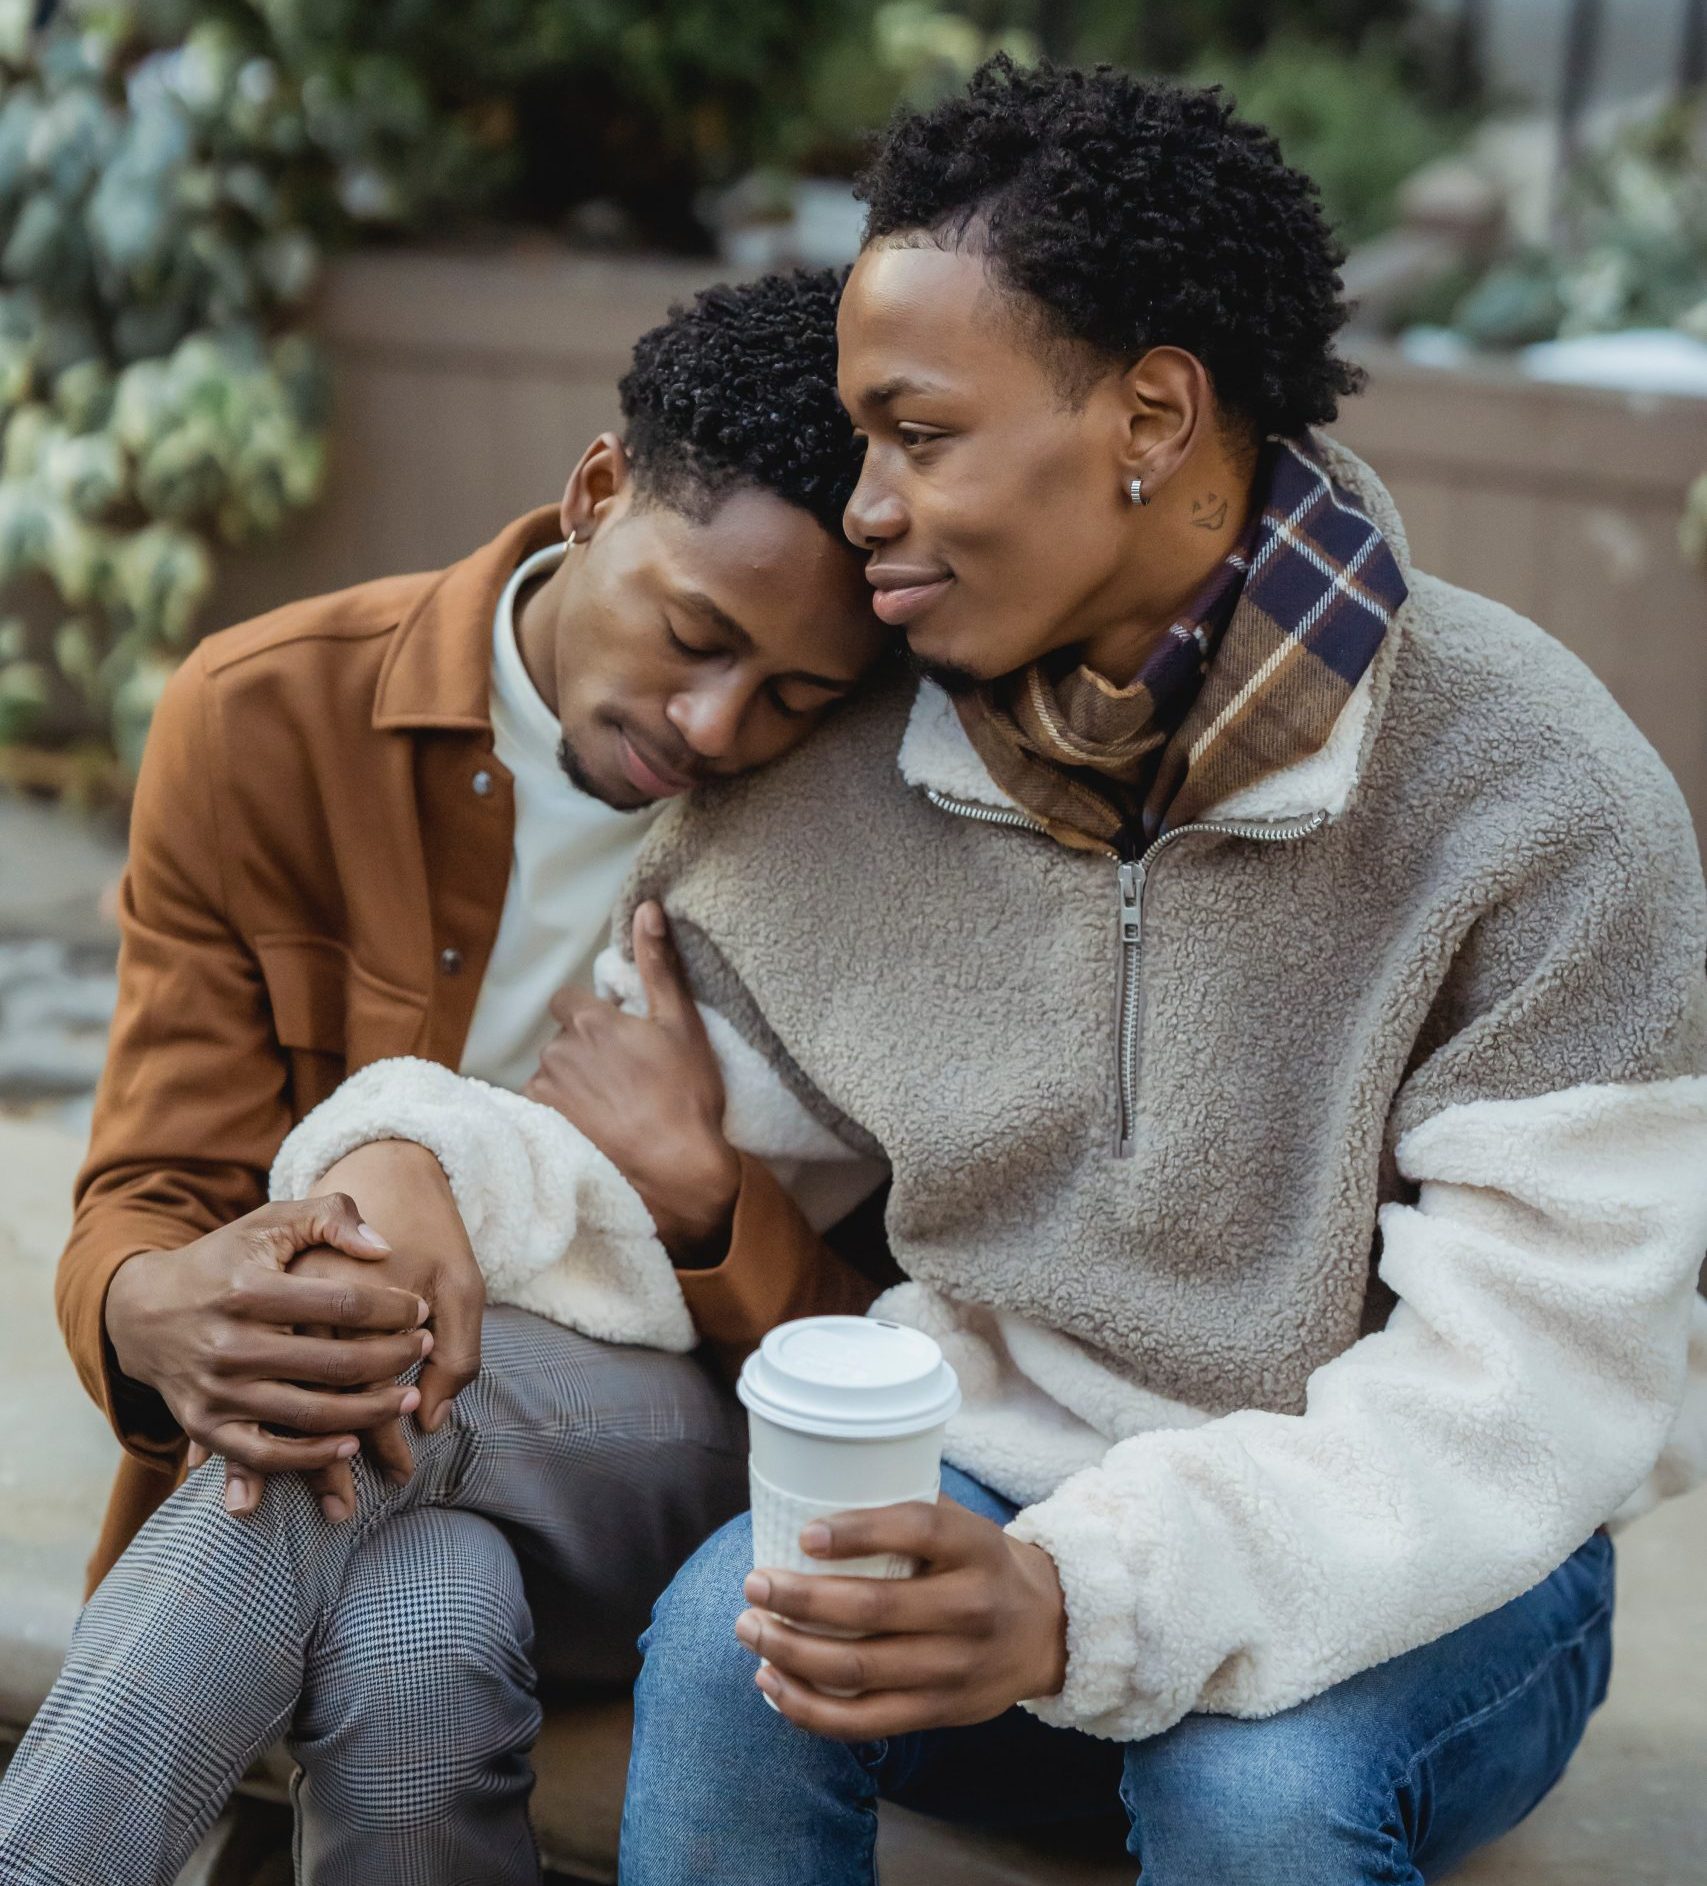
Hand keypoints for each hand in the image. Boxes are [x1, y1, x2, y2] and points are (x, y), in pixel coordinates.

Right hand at [206, 1139, 485, 1521]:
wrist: (142, 1313)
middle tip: (425, 1348)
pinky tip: (352, 1443)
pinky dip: (312, 1456)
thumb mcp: (269, 1222)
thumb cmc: (223, 1262)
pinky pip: (266, 1455)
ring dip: (369, 1412)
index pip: (342, 1302)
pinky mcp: (204, 1427)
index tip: (420, 1309)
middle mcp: (230, 1344)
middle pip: (333, 1362)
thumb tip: (383, 1248)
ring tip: (407, 1398)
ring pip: (308, 1414)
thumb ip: (329, 1217)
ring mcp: (216, 1391)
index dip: (392, 1308)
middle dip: (393, 1358)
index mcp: (249, 1290)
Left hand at [524, 901, 740, 1258]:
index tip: (617, 1037)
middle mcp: (558, 1051)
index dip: (591, 1016)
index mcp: (590, 1021)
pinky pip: (542, 1106)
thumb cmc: (686, 1094)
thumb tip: (647, 907)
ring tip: (612, 1107)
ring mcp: (546, 1091)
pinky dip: (562, 1112)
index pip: (567, 1001)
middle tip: (625, 1077)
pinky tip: (595, 1127)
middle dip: (585, 1051)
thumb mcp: (681, 1023)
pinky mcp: (542, 1125)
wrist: (675, 1168)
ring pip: (552, 1074)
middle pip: (562, 1040)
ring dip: (573, 1083)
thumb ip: (658, 963)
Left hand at [733, 1498, 1068, 1738]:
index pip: (916, 1530)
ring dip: (791, 1651)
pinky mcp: (937, 1712)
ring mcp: (953, 1668)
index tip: (804, 1534)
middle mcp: (969, 1608)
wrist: (1048, 1630)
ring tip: (749, 1629)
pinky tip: (771, 1682)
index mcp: (974, 1548)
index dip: (857, 1532)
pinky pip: (863, 1721)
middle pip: (873, 1608)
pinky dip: (808, 1706)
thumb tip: (814, 1491)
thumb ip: (906, 1513)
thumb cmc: (980, 1564)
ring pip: (858, 1668)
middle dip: (799, 1599)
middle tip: (754, 1584)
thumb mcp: (963, 1527)